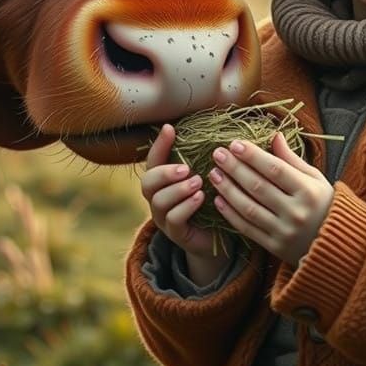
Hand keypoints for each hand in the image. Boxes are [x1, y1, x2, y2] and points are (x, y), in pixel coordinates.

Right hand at [141, 124, 223, 261]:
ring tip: (198, 183)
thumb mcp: (206, 177)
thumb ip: (202, 158)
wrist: (217, 236)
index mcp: (163, 181)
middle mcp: (158, 198)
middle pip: (148, 182)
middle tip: (186, 168)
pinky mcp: (176, 234)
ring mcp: (164, 218)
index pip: (153, 160)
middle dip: (165, 173)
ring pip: (159, 201)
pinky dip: (186, 207)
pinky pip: (173, 219)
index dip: (159, 144)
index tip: (170, 129)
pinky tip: (200, 198)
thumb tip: (212, 129)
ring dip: (178, 190)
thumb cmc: (210, 201)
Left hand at [208, 132, 333, 267]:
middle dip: (235, 168)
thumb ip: (292, 159)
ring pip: (249, 208)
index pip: (275, 170)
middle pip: (258, 187)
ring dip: (228, 189)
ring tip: (214, 174)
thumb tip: (274, 136)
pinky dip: (230, 214)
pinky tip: (218, 199)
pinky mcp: (275, 247)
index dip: (253, 156)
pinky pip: (247, 228)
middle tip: (218, 154)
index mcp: (308, 191)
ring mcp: (284, 232)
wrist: (336, 245)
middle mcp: (296, 212)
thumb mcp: (315, 178)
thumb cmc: (324, 204)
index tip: (235, 144)